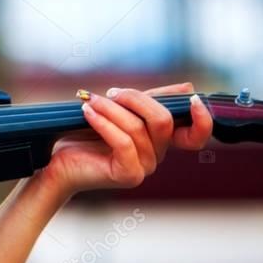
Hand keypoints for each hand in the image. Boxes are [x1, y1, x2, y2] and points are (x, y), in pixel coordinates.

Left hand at [39, 82, 213, 197]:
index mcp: (160, 141)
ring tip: (90, 101)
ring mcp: (145, 168)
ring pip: (138, 128)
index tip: (193, 99)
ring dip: (111, 108)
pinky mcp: (128, 175)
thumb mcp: (121, 111)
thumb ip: (149, 100)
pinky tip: (87, 112)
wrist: (58, 162)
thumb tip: (187, 87)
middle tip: (110, 93)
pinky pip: (123, 142)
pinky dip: (104, 122)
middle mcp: (158, 156)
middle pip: (163, 120)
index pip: (196, 137)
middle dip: (135, 99)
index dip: (203, 120)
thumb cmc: (86, 135)